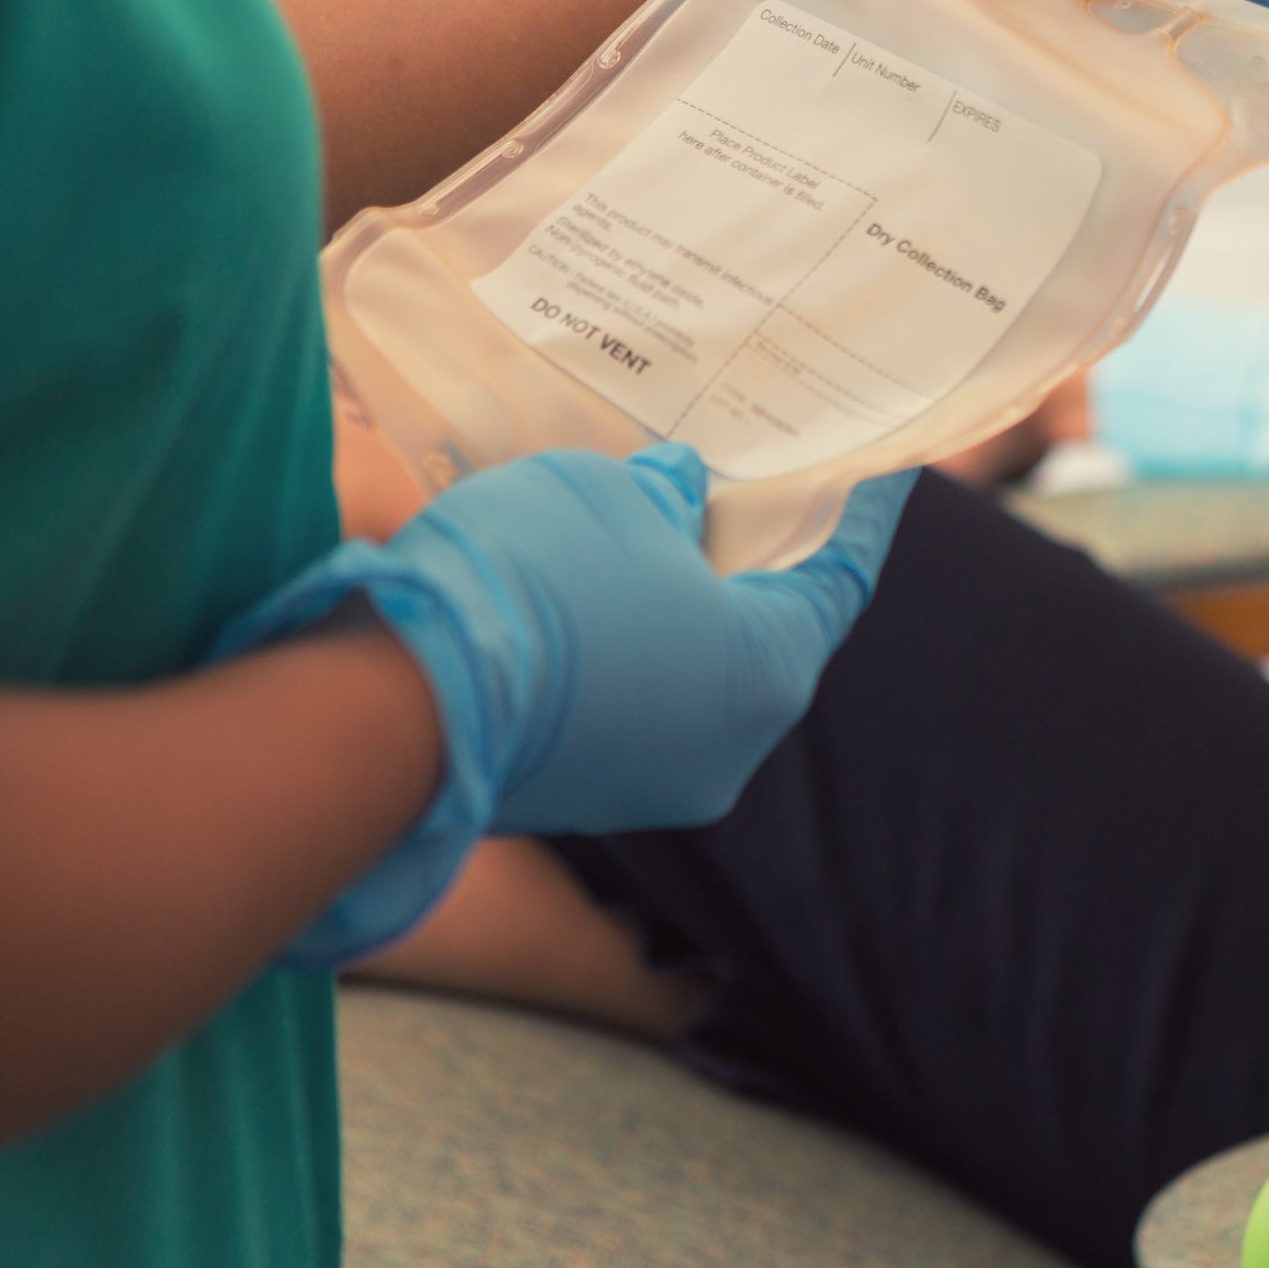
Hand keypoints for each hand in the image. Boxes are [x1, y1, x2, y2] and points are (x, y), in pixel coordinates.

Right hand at [217, 445, 914, 965]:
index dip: (853, 513)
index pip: (838, 577)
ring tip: (654, 525)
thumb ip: (661, 494)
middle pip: (762, 634)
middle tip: (749, 485)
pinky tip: (588, 591)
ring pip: (686, 676)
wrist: (392, 707)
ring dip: (673, 607)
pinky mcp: (578, 799)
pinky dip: (620, 651)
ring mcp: (652, 786)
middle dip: (751, 558)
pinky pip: (622, 709)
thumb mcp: (607, 495)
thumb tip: (676, 498)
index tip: (877, 468)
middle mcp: (731, 748)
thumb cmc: (531, 580)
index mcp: (771, 671)